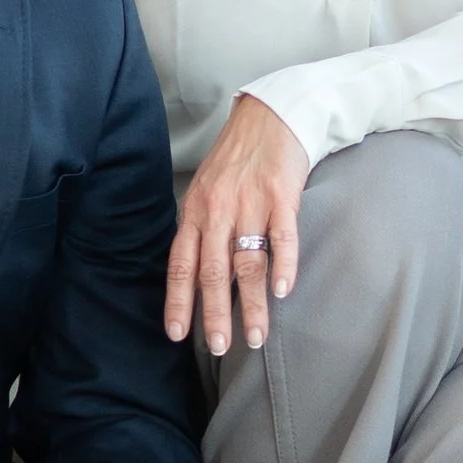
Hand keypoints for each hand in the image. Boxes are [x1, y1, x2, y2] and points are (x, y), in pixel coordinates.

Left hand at [165, 93, 311, 355]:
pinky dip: (283, 266)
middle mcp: (218, 210)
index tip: (178, 335)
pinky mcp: (282, 195)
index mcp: (195, 211)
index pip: (181, 264)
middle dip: (215, 314)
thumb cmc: (237, 159)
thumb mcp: (206, 190)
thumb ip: (199, 228)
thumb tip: (193, 275)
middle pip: (213, 271)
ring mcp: (250, 203)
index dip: (179, 301)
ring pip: (248, 262)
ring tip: (257, 336)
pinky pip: (282, 237)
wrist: (271, 115)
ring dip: (252, 304)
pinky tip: (283, 291)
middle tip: (219, 347)